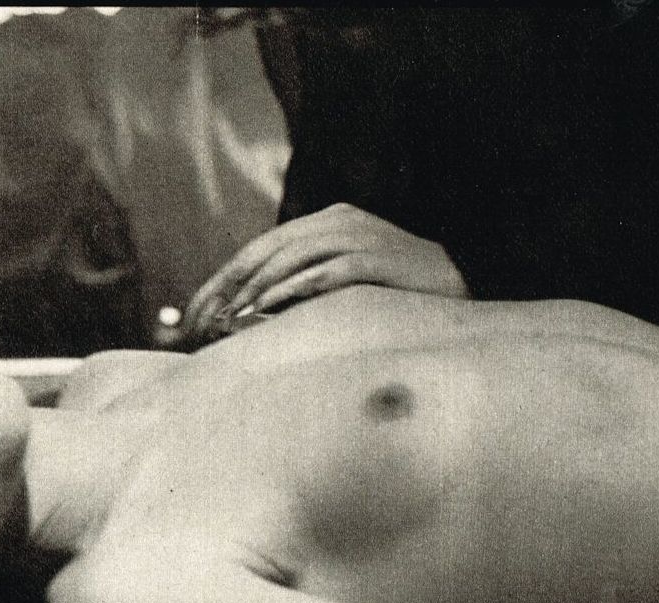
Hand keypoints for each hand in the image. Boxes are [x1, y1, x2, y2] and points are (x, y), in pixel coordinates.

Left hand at [184, 203, 467, 340]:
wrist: (465, 287)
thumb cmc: (398, 296)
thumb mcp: (342, 286)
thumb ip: (300, 292)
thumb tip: (243, 320)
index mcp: (325, 223)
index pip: (258, 250)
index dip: (220, 283)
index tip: (192, 319)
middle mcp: (337, 222)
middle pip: (265, 251)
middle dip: (227, 289)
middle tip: (200, 325)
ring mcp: (360, 236)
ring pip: (290, 258)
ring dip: (253, 292)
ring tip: (226, 322)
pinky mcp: (379, 258)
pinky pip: (326, 272)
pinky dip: (292, 290)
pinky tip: (266, 309)